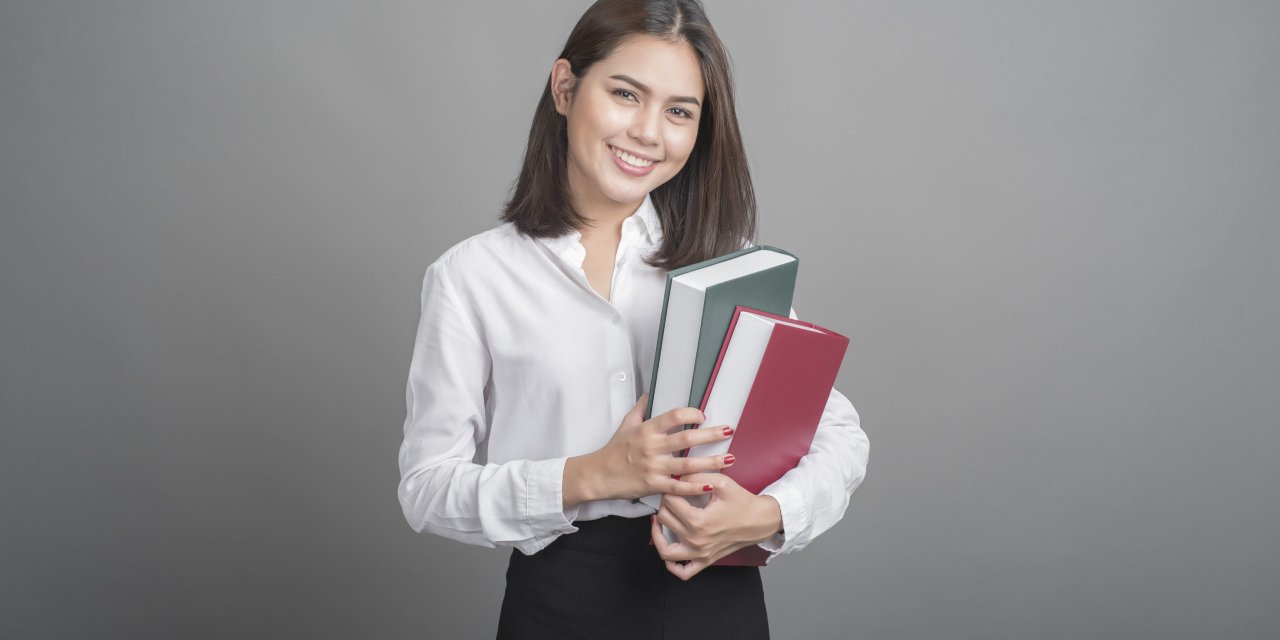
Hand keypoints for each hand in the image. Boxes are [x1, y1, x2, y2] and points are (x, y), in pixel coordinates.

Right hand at [563, 394, 735, 504]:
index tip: (703, 415)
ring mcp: (654, 467)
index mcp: (646, 430)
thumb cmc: (613, 450)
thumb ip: (640, 409)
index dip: (691, 413)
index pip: (673, 416)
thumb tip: (650, 394)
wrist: (599, 475)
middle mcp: (652, 447)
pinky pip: (678, 486)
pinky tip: (711, 484)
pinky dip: (695, 486)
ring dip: (711, 461)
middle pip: (686, 438)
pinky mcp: (654, 485)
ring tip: (729, 458)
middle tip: (728, 430)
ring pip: (688, 464)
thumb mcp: (625, 425)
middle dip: (711, 434)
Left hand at [650, 472, 782, 580]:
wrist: (760, 521)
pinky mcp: (705, 561)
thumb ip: (696, 476)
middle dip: (665, 504)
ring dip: (658, 535)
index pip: (669, 502)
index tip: (676, 484)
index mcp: (699, 521)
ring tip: (660, 522)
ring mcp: (700, 554)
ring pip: (665, 550)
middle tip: (672, 496)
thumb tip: (676, 477)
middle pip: (665, 520)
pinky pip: (682, 572)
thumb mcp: (721, 482)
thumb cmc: (743, 503)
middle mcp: (696, 541)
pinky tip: (671, 548)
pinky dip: (672, 565)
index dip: (670, 488)